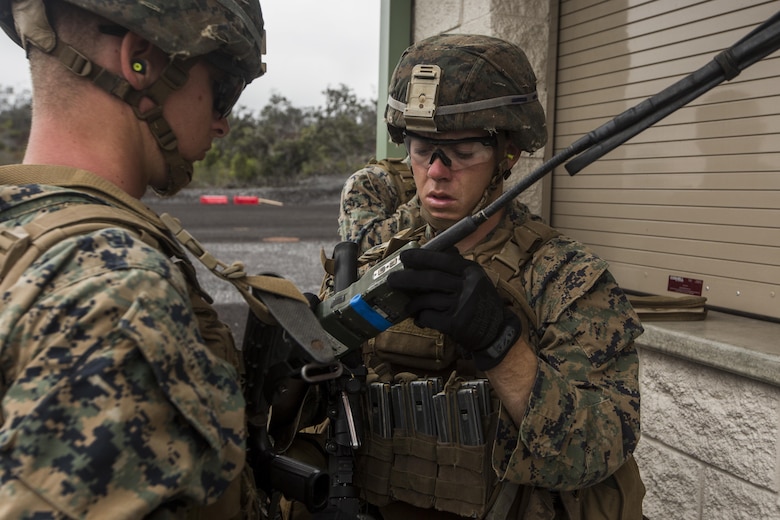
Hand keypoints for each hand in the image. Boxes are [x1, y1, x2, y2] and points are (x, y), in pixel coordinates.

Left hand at [387, 247, 521, 369]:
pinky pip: (430, 317)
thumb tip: (432, 247)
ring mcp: (462, 305)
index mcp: (471, 271)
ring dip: (413, 303)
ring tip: (406, 306)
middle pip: (432, 279)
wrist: (496, 332)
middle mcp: (468, 286)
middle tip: (392, 280)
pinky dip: (421, 318)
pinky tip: (419, 319)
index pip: (444, 259)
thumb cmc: (480, 302)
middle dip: (408, 279)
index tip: (404, 257)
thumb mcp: (475, 279)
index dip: (422, 257)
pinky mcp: (456, 324)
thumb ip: (456, 265)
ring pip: (428, 299)